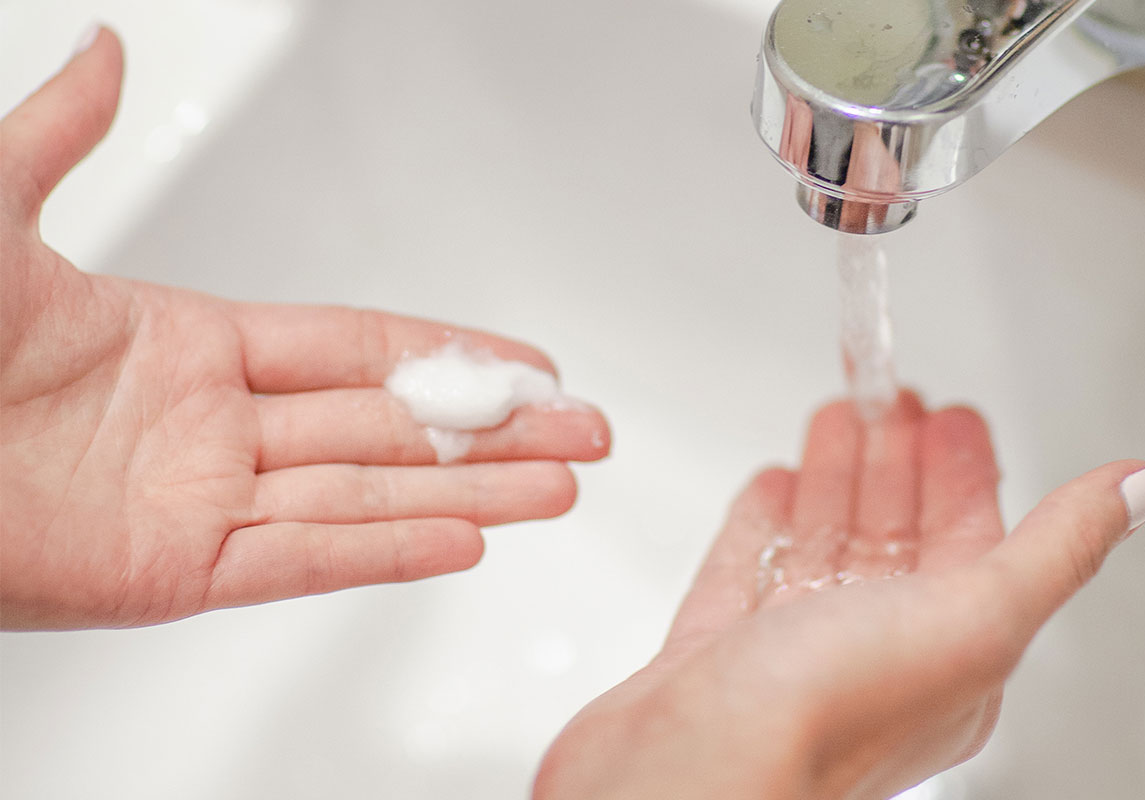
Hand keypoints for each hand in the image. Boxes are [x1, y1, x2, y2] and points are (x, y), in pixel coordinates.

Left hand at [0, 29, 609, 629]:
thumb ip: (62, 135)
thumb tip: (105, 54)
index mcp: (189, 343)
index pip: (358, 349)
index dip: (451, 353)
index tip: (526, 363)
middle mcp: (214, 426)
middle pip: (389, 425)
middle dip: (496, 428)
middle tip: (582, 427)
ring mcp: (202, 501)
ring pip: (368, 492)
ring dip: (472, 488)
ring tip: (561, 483)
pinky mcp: (174, 571)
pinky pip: (304, 556)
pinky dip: (388, 547)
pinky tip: (467, 535)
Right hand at [536, 392, 1144, 798]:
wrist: (684, 775)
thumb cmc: (821, 717)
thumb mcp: (971, 617)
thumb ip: (1055, 550)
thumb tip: (1139, 487)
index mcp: (946, 655)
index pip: (970, 543)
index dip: (965, 472)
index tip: (954, 413)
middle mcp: (871, 656)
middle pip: (892, 536)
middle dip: (894, 461)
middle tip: (889, 395)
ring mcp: (788, 654)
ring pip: (821, 547)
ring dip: (832, 478)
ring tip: (834, 418)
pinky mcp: (717, 651)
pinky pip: (748, 570)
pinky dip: (764, 524)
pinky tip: (771, 485)